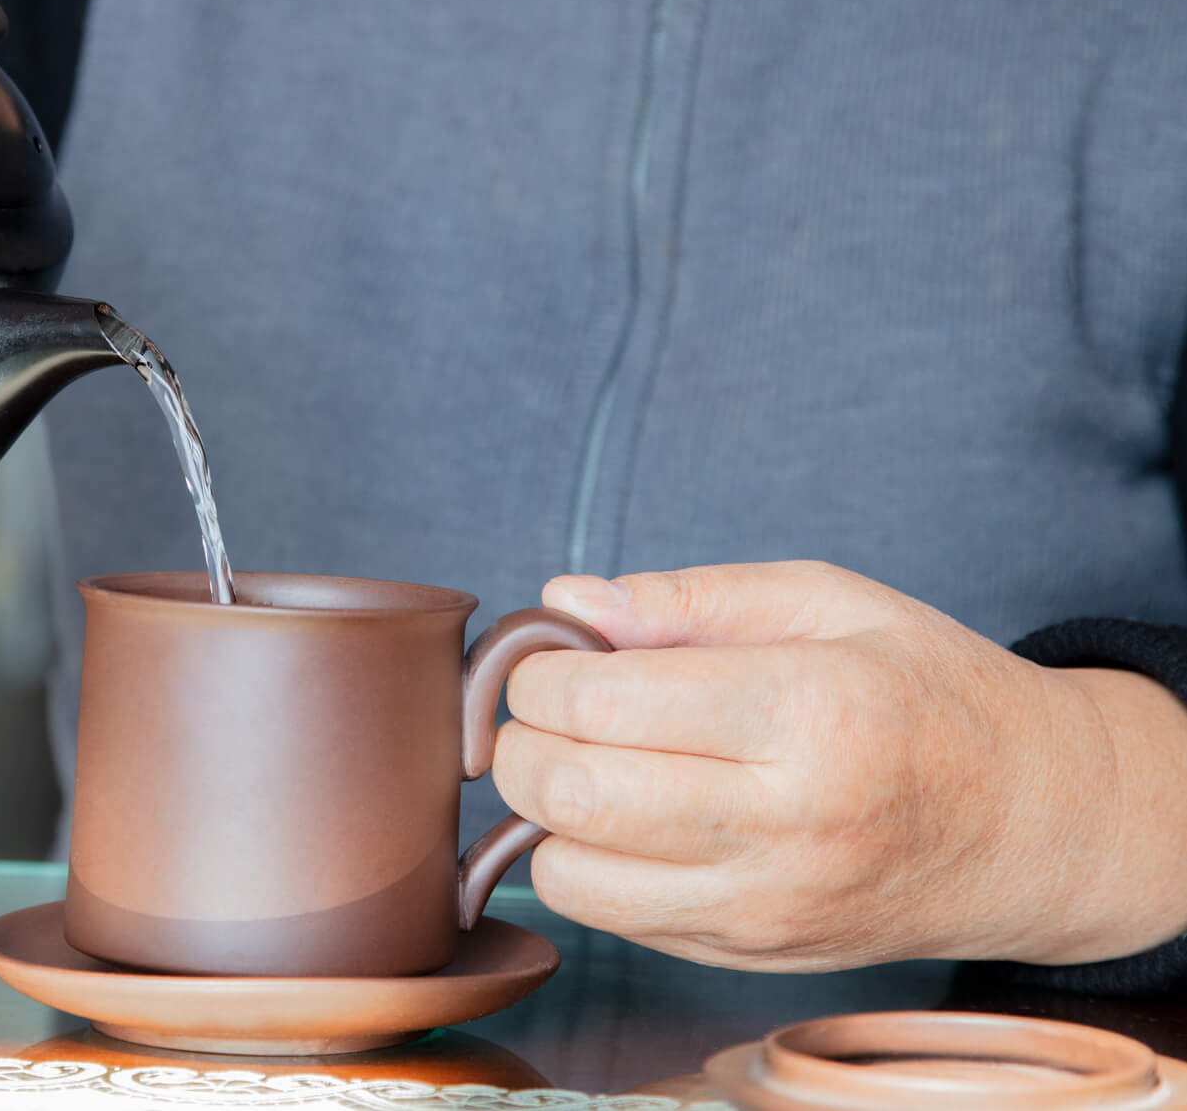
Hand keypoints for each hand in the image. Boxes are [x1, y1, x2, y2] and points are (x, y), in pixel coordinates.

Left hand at [491, 560, 1186, 970]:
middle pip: (569, 791)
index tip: (553, 655)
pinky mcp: (752, 955)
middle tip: (548, 708)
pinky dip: (586, 866)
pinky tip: (628, 818)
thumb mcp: (830, 602)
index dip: (542, 670)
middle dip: (520, 739)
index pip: (602, 700)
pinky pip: (610, 920)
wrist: (1034, 825)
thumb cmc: (927, 692)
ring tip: (588, 763)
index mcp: (807, 713)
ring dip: (543, 812)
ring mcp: (767, 905)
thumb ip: (688, 597)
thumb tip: (564, 601)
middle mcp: (786, 823)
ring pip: (570, 873)